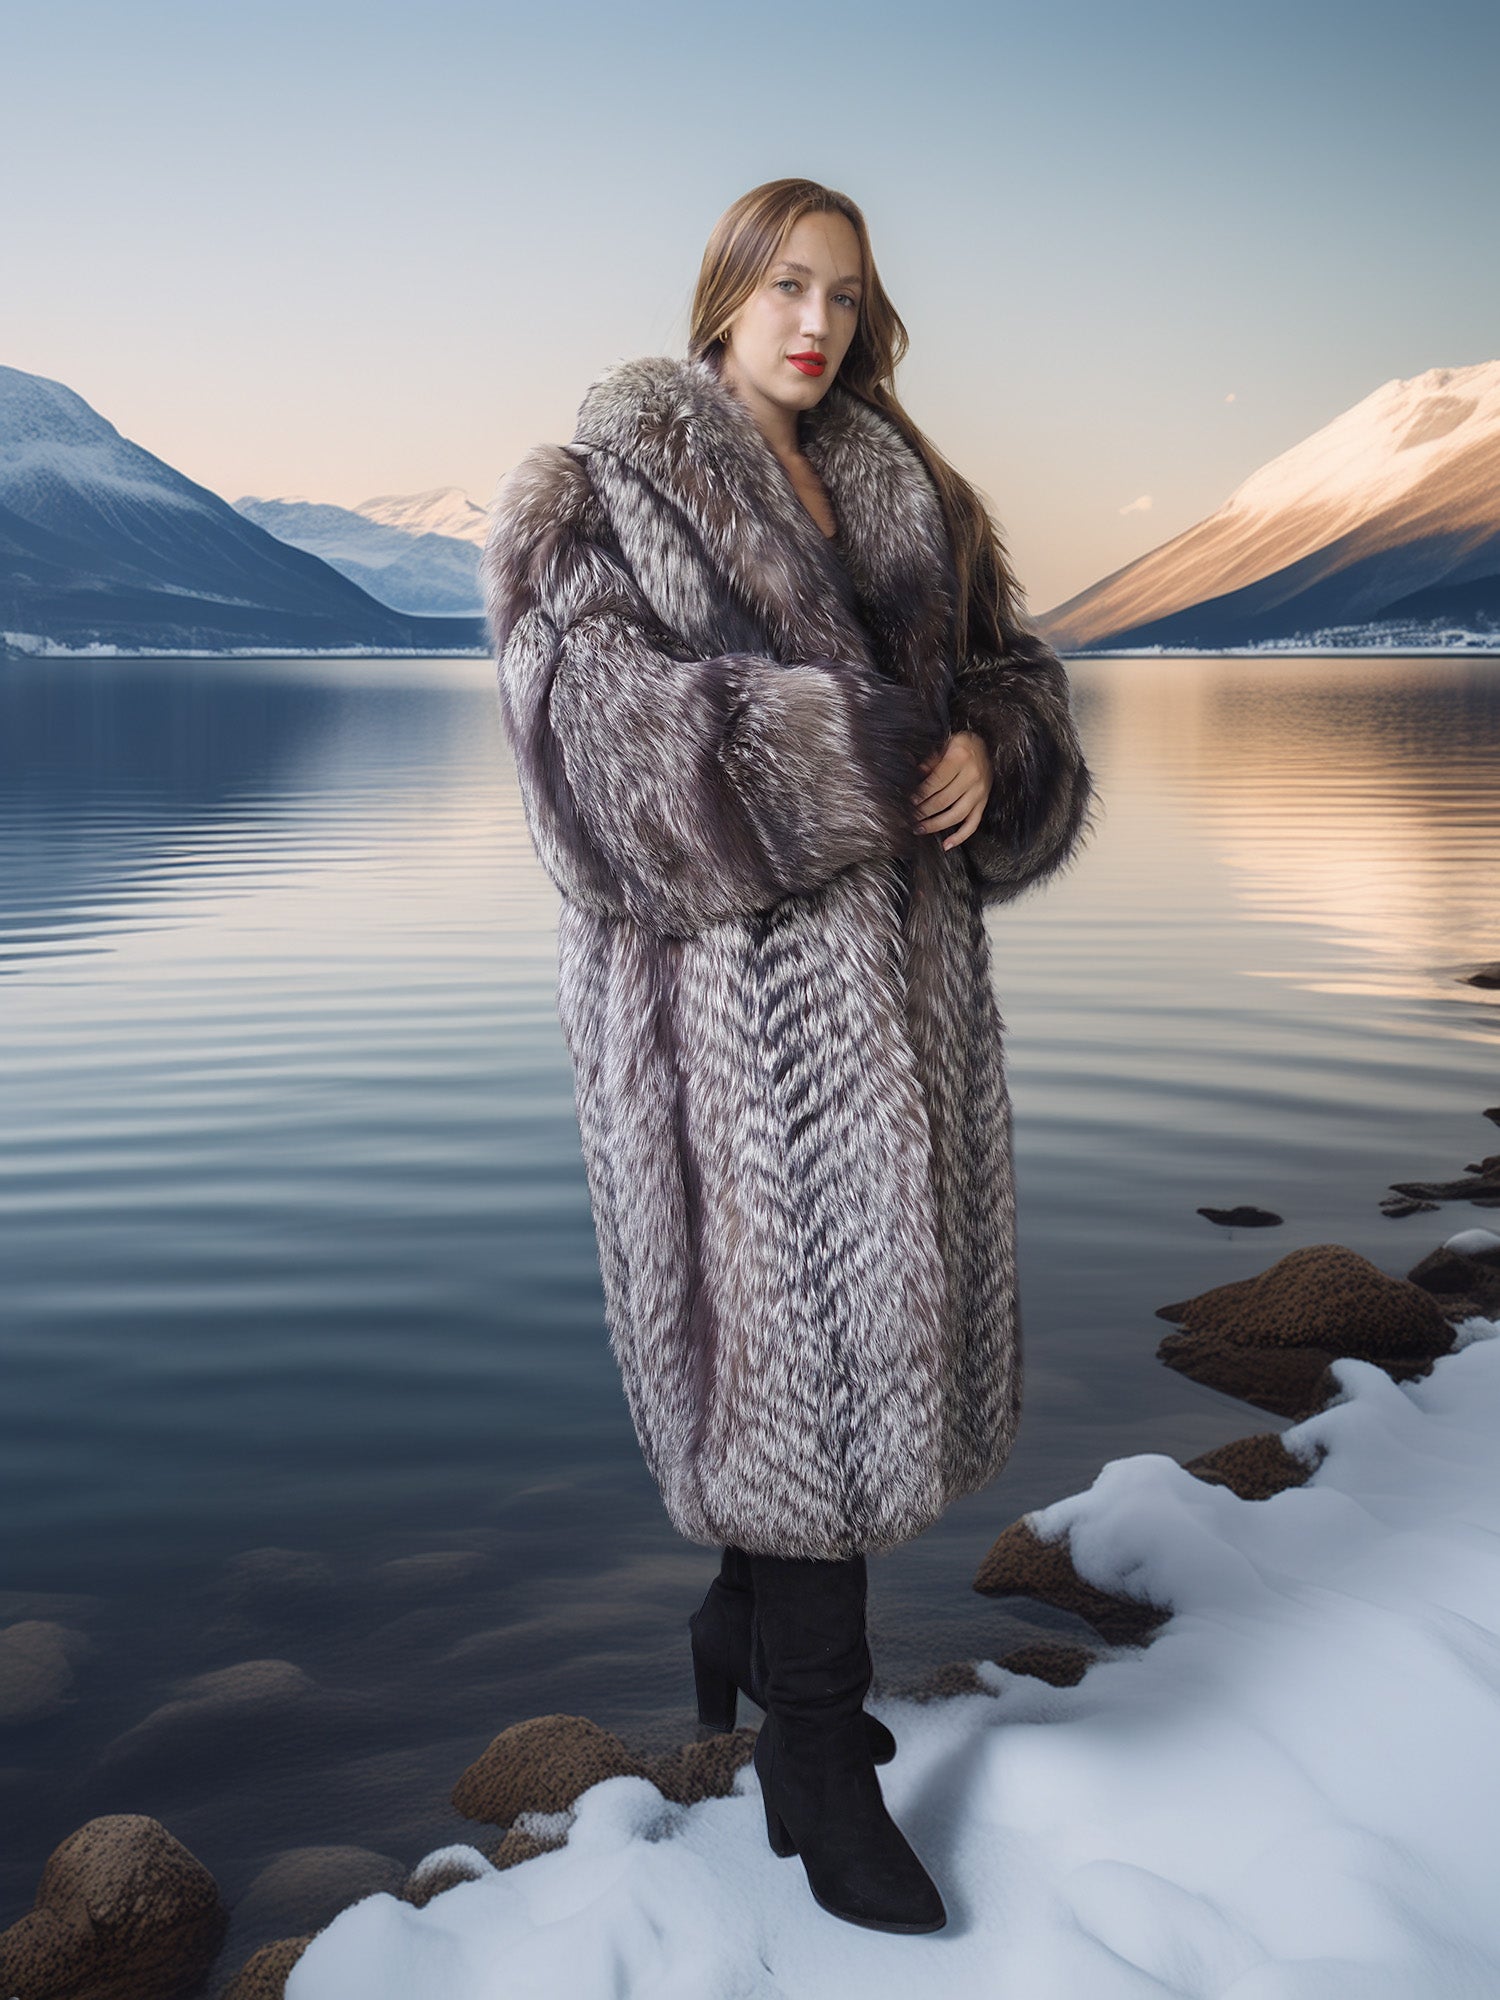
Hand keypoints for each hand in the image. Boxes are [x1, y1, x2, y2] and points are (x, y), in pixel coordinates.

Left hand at [912, 730, 992, 849]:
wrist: (983, 745)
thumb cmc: (960, 745)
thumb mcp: (944, 745)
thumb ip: (929, 761)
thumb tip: (914, 774)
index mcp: (960, 758)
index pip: (937, 782)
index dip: (921, 794)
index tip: (910, 801)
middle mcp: (972, 776)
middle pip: (944, 800)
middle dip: (924, 811)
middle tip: (910, 817)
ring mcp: (980, 791)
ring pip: (956, 815)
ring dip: (936, 825)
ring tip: (920, 829)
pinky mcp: (984, 802)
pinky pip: (973, 823)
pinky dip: (960, 836)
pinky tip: (947, 844)